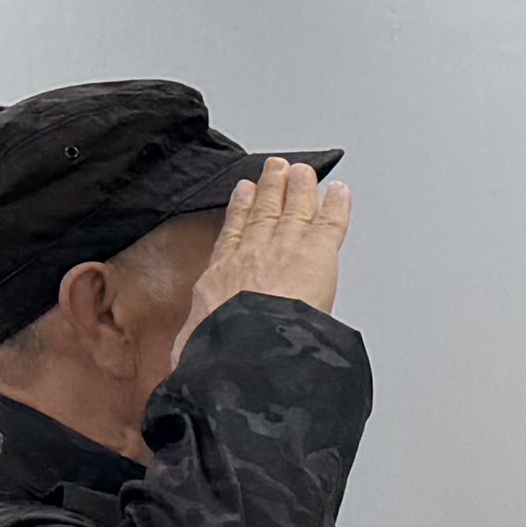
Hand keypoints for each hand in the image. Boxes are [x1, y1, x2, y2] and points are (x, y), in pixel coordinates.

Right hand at [188, 159, 350, 344]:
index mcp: (221, 277)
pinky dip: (336, 205)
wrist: (247, 350)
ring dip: (299, 188)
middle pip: (264, 213)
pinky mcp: (316, 253)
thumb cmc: (221, 351)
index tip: (243, 193)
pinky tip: (340, 192)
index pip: (232, 236)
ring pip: (293, 210)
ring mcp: (284, 249)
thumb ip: (193, 343)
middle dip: (270, 188)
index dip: (239, 210)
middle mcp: (252, 255)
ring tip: (302, 171)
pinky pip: (329, 222)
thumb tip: (185, 357)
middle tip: (275, 169)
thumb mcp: (192, 349)